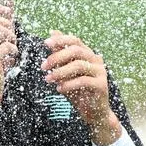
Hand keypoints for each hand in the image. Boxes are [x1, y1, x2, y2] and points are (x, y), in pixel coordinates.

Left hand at [42, 30, 120, 145]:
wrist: (93, 112)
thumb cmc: (78, 91)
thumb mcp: (65, 73)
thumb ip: (60, 55)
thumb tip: (52, 33)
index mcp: (87, 54)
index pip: (75, 41)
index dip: (61, 40)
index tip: (45, 43)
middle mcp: (95, 60)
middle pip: (76, 50)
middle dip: (57, 57)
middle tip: (43, 66)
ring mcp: (100, 71)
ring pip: (78, 65)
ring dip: (60, 72)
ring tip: (48, 80)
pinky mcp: (101, 84)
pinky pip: (83, 81)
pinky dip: (68, 84)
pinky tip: (59, 89)